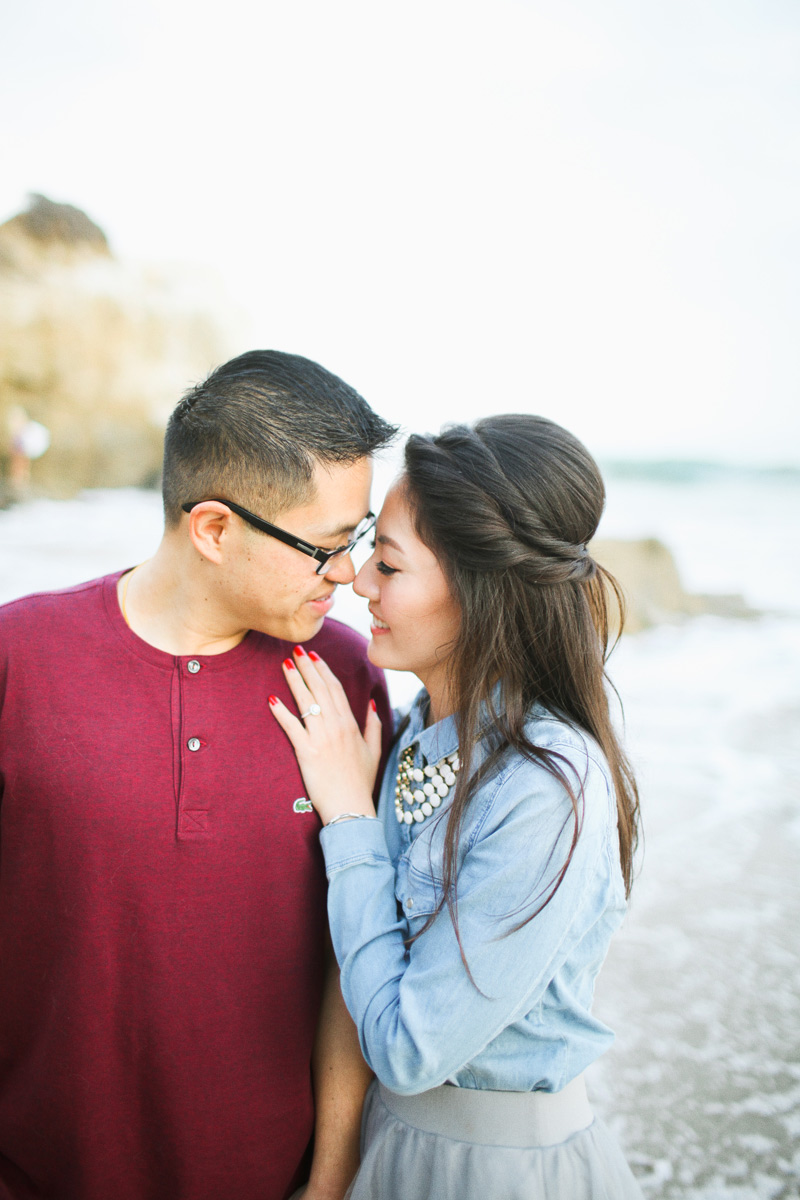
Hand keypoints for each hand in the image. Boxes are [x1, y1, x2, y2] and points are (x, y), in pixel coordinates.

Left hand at [269, 647, 381, 825]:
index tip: (314, 656)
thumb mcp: (374, 751)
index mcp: (351, 724)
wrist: (351, 808)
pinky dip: (281, 712)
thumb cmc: (361, 783)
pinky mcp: (308, 752)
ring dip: (294, 681)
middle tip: (295, 651)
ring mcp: (322, 738)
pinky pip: (292, 727)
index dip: (323, 670)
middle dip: (307, 668)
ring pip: (306, 702)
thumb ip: (373, 725)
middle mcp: (337, 726)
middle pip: (319, 689)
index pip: (335, 689)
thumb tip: (371, 703)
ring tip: (284, 665)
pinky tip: (272, 700)